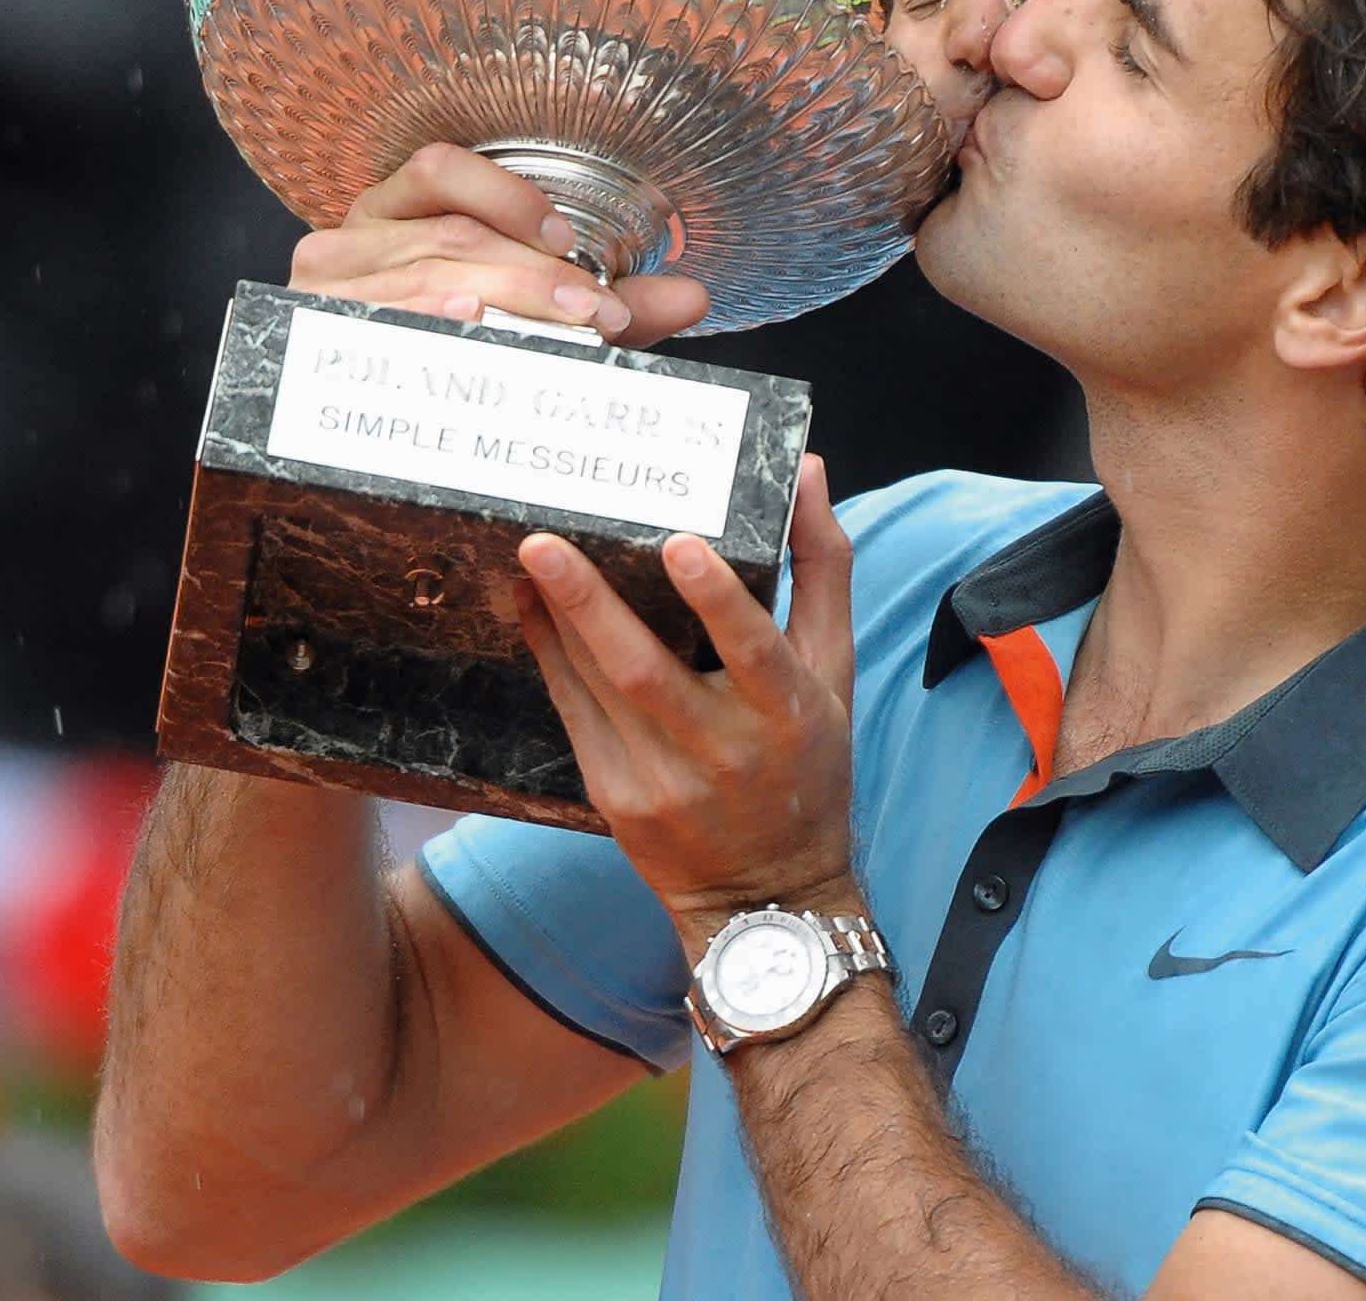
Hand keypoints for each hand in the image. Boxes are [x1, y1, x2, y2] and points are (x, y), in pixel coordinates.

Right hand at [286, 141, 709, 345]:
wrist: (358, 424)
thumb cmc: (456, 351)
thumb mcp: (536, 318)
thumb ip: (608, 304)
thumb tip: (693, 295)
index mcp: (395, 210)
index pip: (438, 167)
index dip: (508, 198)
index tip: (571, 242)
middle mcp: (351, 239)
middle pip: (449, 238)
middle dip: (535, 274)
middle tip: (603, 311)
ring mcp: (324, 290)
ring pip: (424, 281)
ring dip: (504, 304)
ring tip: (564, 326)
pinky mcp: (307, 337)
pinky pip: (376, 325)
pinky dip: (431, 323)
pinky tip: (469, 328)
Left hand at [515, 454, 856, 951]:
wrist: (765, 895)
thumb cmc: (809, 765)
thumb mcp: (835, 672)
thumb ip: (820, 568)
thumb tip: (806, 469)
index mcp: (787, 714)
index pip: (753, 650)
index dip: (717, 599)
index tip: (679, 544)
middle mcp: (721, 751)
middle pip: (645, 671)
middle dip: (590, 605)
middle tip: (545, 543)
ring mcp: (659, 781)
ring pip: (596, 689)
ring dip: (556, 621)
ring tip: (529, 559)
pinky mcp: (613, 797)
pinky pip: (573, 713)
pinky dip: (550, 657)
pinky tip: (531, 610)